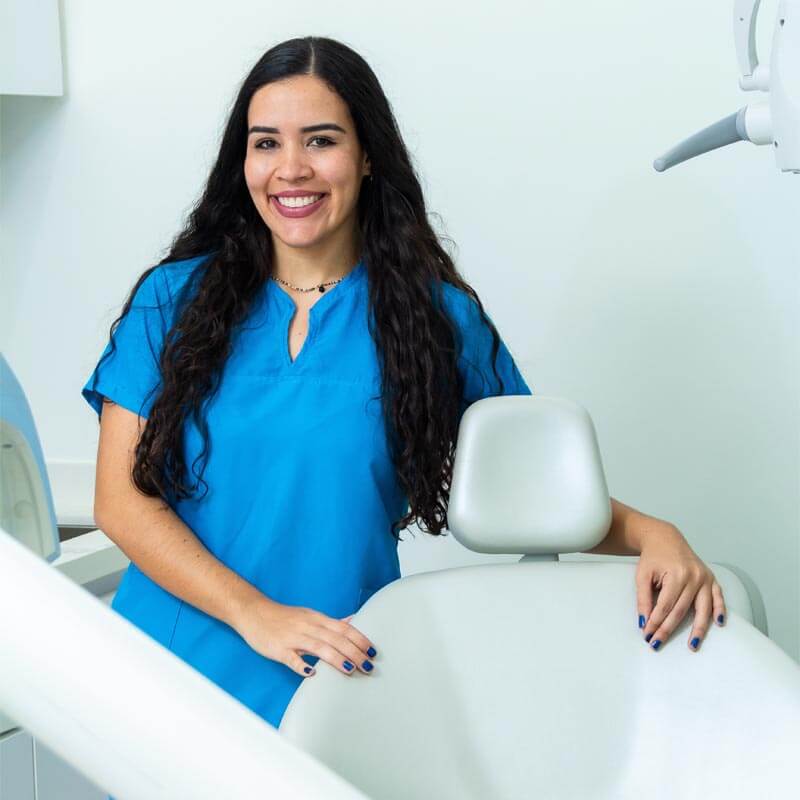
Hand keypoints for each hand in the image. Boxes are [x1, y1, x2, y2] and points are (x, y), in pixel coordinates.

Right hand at [235, 596, 376, 677]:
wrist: (254, 612)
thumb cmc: (284, 617)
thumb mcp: (310, 616)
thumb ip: (331, 622)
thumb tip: (353, 621)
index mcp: (317, 619)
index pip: (343, 628)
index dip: (359, 639)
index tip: (373, 651)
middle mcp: (308, 626)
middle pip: (335, 638)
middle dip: (354, 652)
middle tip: (368, 666)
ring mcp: (293, 637)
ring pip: (318, 646)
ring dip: (336, 658)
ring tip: (351, 669)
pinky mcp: (279, 648)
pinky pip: (291, 658)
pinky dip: (302, 665)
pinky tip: (312, 674)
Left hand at [636, 525, 726, 651]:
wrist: (665, 538)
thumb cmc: (652, 558)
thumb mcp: (642, 575)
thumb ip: (643, 599)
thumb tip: (643, 622)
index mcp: (677, 574)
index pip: (665, 606)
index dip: (656, 622)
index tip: (647, 635)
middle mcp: (695, 577)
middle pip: (682, 610)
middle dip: (668, 629)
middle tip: (658, 644)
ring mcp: (706, 578)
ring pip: (703, 609)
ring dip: (698, 629)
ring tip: (692, 646)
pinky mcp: (712, 578)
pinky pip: (719, 598)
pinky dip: (720, 611)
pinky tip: (719, 624)